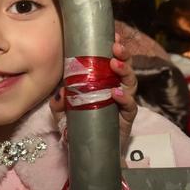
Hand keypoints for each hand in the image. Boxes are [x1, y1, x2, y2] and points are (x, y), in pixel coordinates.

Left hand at [49, 33, 138, 153]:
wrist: (89, 153)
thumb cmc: (78, 128)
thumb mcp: (62, 115)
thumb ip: (58, 103)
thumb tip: (60, 92)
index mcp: (102, 82)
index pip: (110, 61)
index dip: (113, 48)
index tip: (112, 36)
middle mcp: (115, 89)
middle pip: (124, 68)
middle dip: (123, 54)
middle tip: (116, 46)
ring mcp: (123, 103)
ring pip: (130, 83)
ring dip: (124, 71)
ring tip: (115, 64)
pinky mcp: (127, 118)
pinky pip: (130, 106)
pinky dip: (125, 98)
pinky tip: (116, 93)